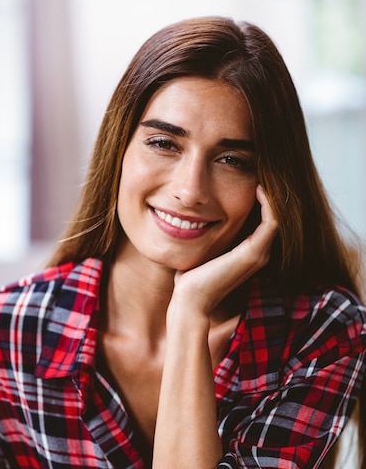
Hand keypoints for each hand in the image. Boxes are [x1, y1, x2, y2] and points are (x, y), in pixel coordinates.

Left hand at [169, 185, 277, 318]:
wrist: (190, 299)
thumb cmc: (190, 276)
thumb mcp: (203, 246)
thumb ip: (209, 230)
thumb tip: (198, 210)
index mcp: (250, 251)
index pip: (265, 218)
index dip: (262, 196)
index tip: (252, 174)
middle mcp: (260, 252)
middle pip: (276, 215)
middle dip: (270, 191)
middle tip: (263, 168)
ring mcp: (260, 254)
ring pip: (278, 216)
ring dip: (273, 194)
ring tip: (263, 173)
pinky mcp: (254, 254)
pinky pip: (272, 221)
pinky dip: (269, 203)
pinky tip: (258, 187)